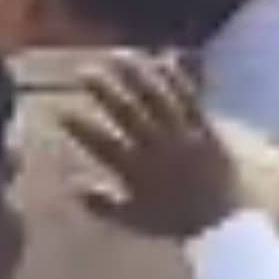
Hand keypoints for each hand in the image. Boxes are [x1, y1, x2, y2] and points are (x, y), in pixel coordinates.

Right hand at [59, 53, 239, 241]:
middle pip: (126, 114)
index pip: (101, 144)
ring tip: (120, 56)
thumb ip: (100, 203)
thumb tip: (70, 184)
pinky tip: (163, 60)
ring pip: (156, 100)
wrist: (218, 223)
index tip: (59, 111)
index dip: (79, 128)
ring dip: (136, 76)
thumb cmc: (172, 221)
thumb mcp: (131, 219)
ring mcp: (183, 137)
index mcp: (135, 171)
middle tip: (84, 71)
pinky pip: (190, 99)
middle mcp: (157, 150)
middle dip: (103, 91)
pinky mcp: (206, 129)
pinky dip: (176, 79)